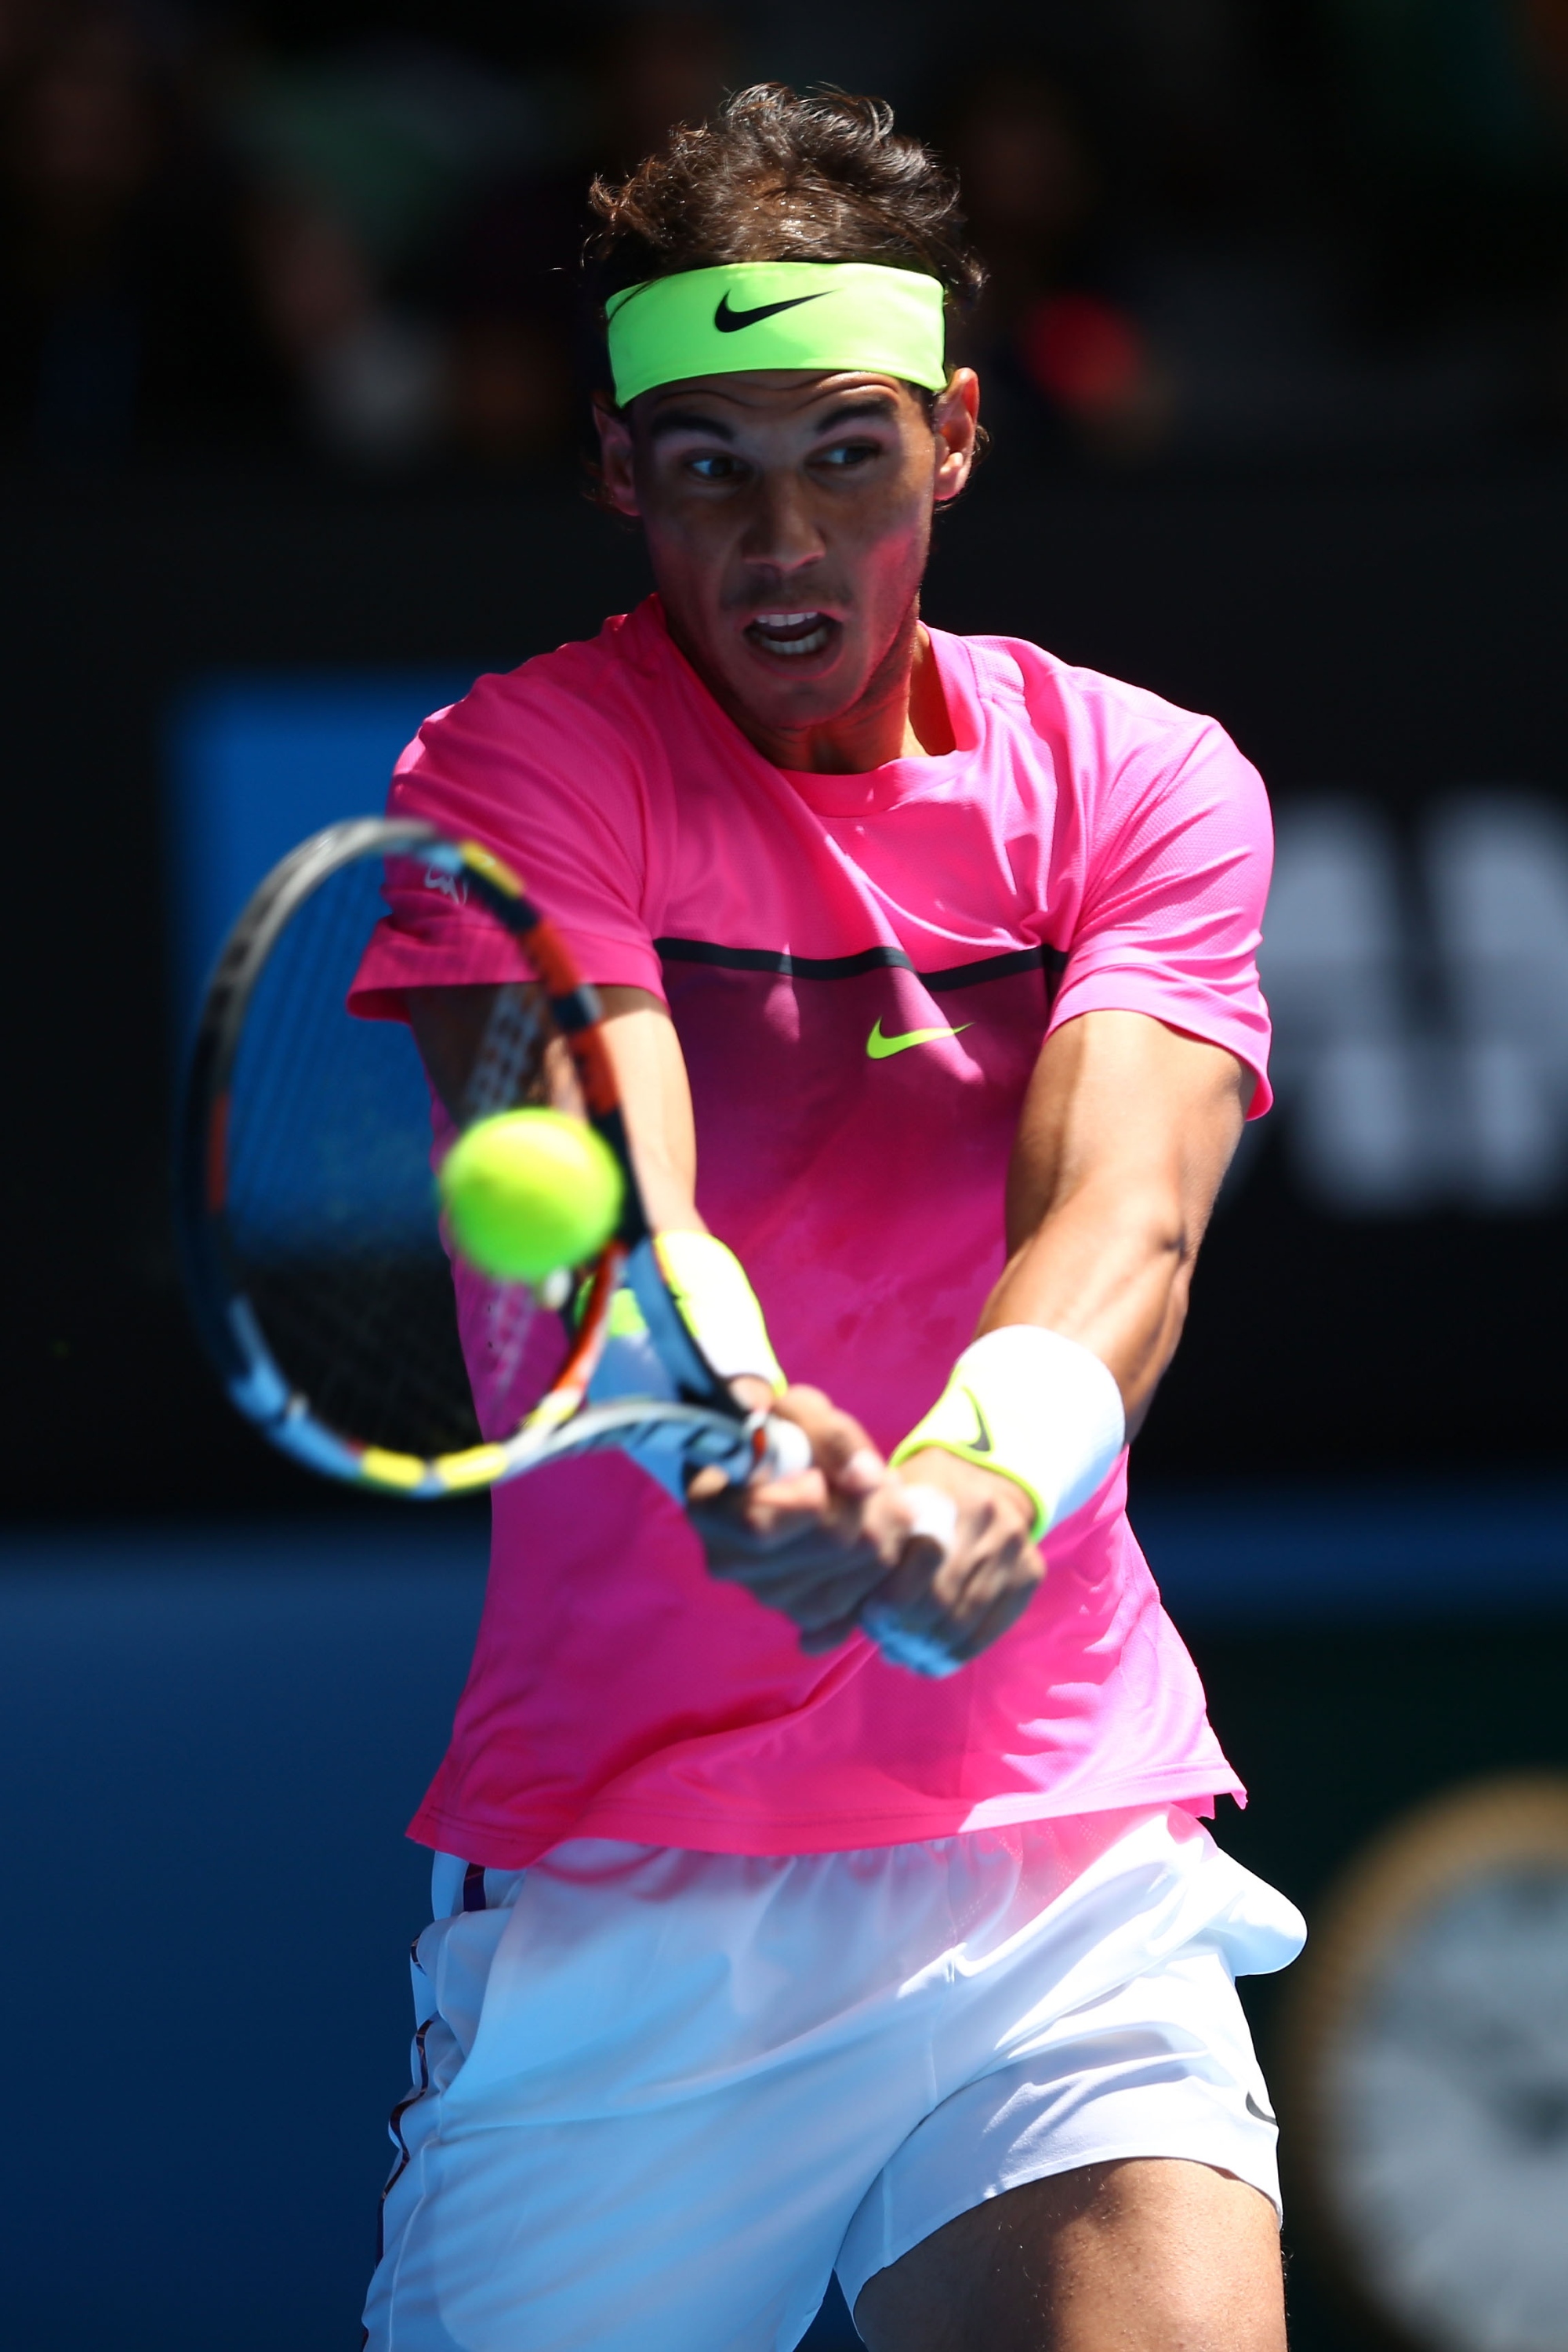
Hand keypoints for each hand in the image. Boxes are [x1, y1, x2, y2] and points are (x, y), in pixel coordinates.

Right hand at [688, 1383, 918, 1644]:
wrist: (785, 1468)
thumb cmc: (784, 1432)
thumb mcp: (799, 1412)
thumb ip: (831, 1435)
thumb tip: (865, 1479)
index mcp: (710, 1509)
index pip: (758, 1526)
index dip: (807, 1501)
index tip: (817, 1477)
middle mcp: (731, 1562)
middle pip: (828, 1545)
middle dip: (871, 1503)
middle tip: (877, 1476)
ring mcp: (770, 1596)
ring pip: (862, 1571)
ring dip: (889, 1527)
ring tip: (877, 1499)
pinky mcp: (808, 1616)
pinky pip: (875, 1598)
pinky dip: (893, 1563)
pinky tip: (882, 1535)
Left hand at [853, 1448, 1044, 1673]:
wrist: (982, 1477)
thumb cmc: (914, 1499)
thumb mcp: (883, 1508)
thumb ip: (854, 1558)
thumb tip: (809, 1642)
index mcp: (941, 1493)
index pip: (916, 1563)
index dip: (890, 1603)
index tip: (871, 1621)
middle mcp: (985, 1516)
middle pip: (941, 1600)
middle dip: (908, 1632)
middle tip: (887, 1644)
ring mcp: (1014, 1545)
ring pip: (964, 1621)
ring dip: (929, 1650)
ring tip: (906, 1655)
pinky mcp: (1031, 1571)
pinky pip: (991, 1630)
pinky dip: (957, 1654)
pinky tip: (932, 1660)